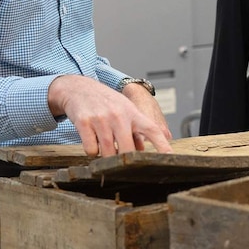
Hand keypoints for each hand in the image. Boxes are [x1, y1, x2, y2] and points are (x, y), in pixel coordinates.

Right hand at [48, 75, 172, 155]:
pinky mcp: (84, 122)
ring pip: (108, 152)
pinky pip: (91, 149)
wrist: (78, 88)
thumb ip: (134, 131)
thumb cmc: (105, 101)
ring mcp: (101, 118)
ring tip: (104, 146)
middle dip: (125, 160)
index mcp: (132, 112)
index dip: (162, 144)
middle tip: (120, 161)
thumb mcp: (124, 110)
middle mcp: (119, 115)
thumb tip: (143, 150)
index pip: (151, 129)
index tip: (170, 156)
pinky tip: (92, 140)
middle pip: (127, 149)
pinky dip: (92, 151)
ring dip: (106, 156)